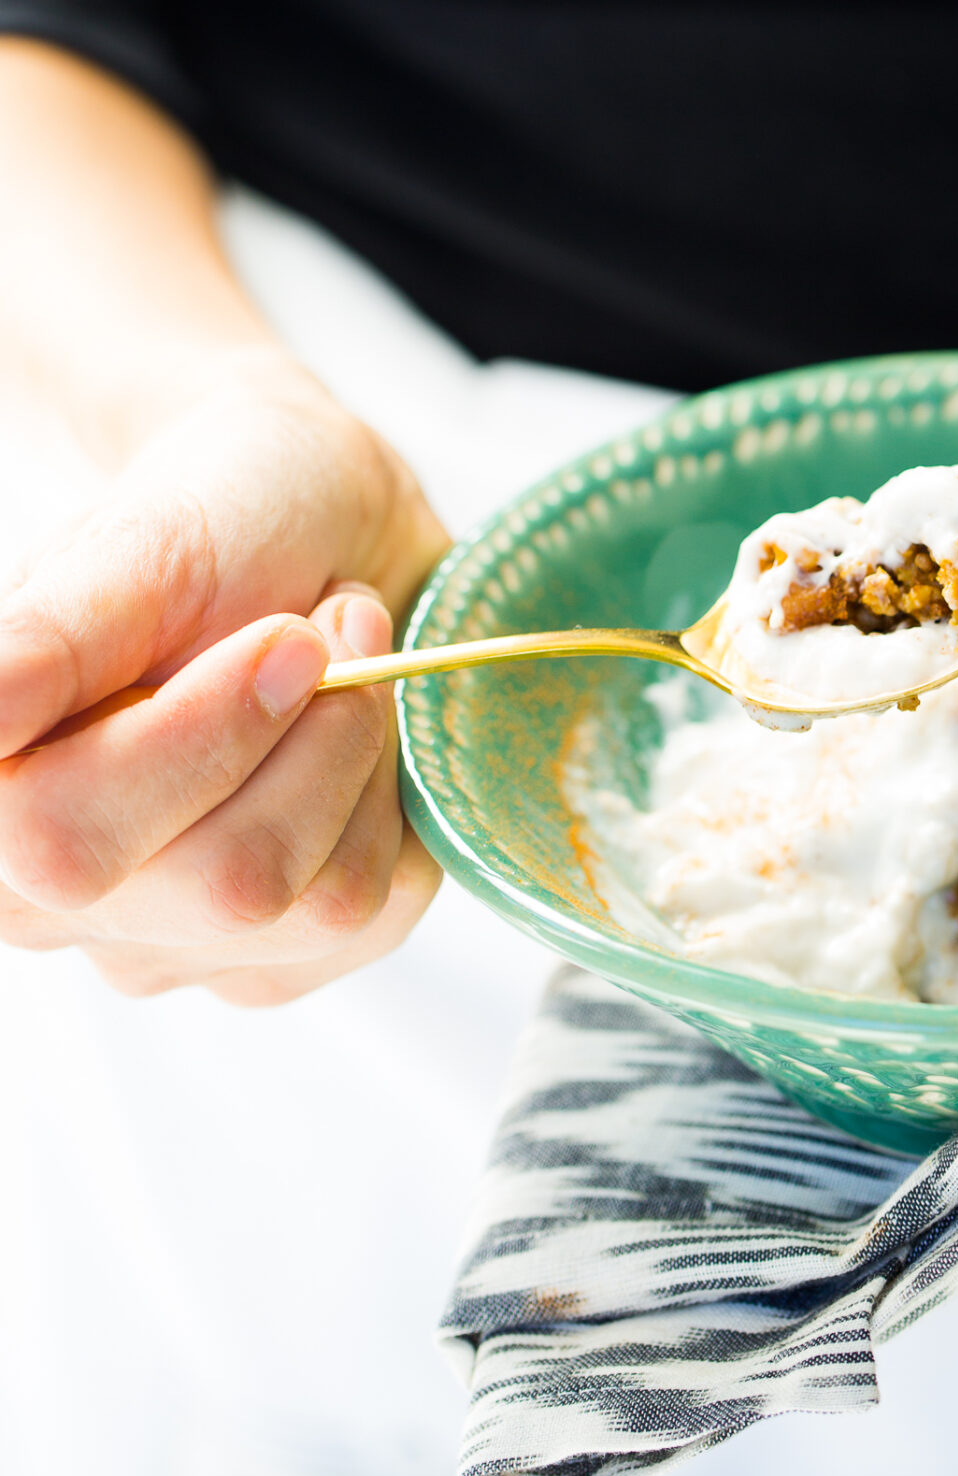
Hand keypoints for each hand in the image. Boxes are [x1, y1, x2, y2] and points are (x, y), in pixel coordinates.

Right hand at [0, 348, 448, 1002]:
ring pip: (322, 902)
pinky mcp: (281, 959)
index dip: (201, 739)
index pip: (67, 840)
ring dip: (365, 749)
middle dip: (319, 730)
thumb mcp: (144, 544)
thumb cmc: (224, 516)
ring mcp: (174, 940)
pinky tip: (362, 736)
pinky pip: (380, 908)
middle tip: (328, 624)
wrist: (324, 530)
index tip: (285, 634)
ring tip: (348, 656)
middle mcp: (61, 898)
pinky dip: (400, 796)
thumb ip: (54, 639)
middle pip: (225, 884)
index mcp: (0, 789)